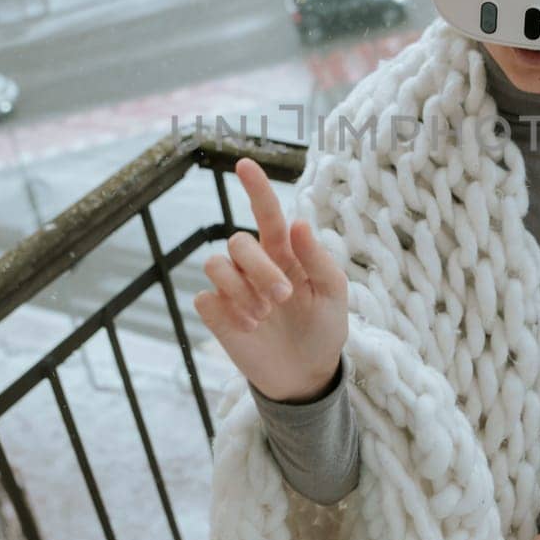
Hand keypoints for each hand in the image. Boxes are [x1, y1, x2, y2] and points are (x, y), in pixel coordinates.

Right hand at [194, 158, 349, 402]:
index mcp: (284, 253)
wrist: (306, 375)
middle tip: (282, 299)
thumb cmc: (324, 329)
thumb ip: (317, 258)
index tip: (244, 164)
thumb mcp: (333, 294)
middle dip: (260, 269)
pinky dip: (227, 311)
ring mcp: (232, 288)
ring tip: (263, 316)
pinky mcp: (216, 313)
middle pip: (238, 242)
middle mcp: (254, 265)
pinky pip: (205, 297)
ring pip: (215, 264)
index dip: (256, 187)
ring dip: (241, 290)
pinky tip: (248, 329)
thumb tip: (298, 222)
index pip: (266, 213)